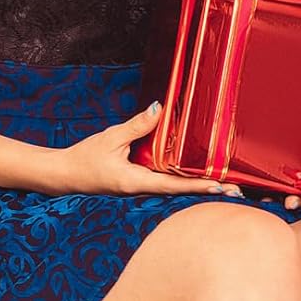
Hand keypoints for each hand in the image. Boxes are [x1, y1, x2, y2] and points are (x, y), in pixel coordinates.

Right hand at [57, 102, 240, 197]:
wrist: (62, 175)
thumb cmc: (84, 158)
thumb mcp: (111, 138)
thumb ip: (137, 126)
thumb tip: (160, 109)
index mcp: (135, 182)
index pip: (173, 185)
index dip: (197, 185)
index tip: (219, 186)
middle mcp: (142, 189)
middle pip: (181, 191)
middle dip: (208, 190)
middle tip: (238, 190)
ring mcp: (141, 188)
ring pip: (176, 189)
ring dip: (200, 187)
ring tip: (228, 186)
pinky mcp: (139, 183)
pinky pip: (166, 182)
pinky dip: (185, 181)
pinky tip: (200, 177)